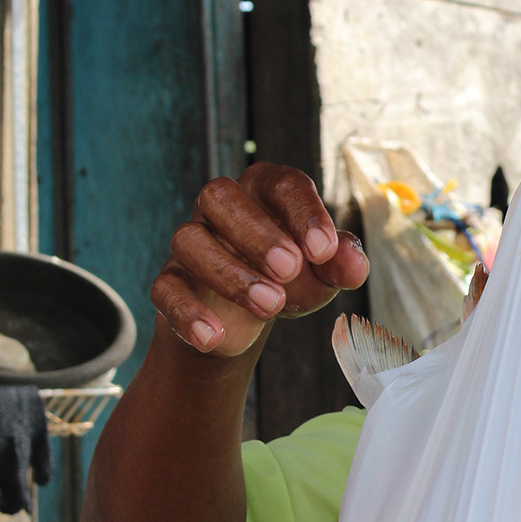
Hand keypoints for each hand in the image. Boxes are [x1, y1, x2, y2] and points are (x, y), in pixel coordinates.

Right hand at [151, 164, 368, 357]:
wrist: (244, 319)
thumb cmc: (291, 277)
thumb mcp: (323, 271)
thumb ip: (342, 263)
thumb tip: (355, 265)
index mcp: (265, 191)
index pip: (281, 184)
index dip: (303, 212)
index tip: (323, 249)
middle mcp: (221, 207)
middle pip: (220, 196)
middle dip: (256, 233)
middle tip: (290, 269)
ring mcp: (191, 242)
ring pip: (189, 239)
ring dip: (230, 273)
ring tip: (270, 305)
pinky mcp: (170, 281)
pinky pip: (165, 288)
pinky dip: (188, 313)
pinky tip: (215, 337)